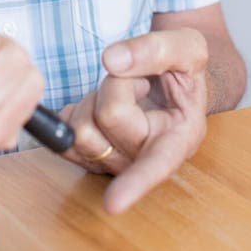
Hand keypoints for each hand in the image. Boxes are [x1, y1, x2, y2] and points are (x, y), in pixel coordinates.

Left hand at [60, 28, 208, 213]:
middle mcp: (147, 156)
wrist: (172, 78)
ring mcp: (117, 161)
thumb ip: (156, 49)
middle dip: (116, 85)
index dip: (136, 183)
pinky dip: (74, 111)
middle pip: (110, 118)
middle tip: (137, 82)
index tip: (114, 203)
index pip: (158, 163)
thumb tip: (112, 61)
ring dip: (94, 99)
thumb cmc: (184, 68)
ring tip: (120, 94)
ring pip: (82, 129)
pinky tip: (97, 104)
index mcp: (181, 135)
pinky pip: (64, 134)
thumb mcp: (187, 46)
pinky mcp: (91, 157)